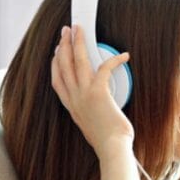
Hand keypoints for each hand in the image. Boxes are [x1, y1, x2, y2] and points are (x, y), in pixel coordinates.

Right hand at [50, 24, 134, 158]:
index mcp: (72, 107)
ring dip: (77, 43)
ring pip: (77, 62)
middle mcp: (74, 99)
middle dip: (64, 45)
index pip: (57, 81)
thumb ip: (92, 113)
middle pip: (63, 66)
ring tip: (78, 29)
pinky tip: (123, 55)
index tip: (56, 51)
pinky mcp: (98, 93)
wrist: (112, 149)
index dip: (55, 64)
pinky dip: (114, 60)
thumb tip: (99, 108)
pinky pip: (104, 69)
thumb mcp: (93, 125)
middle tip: (66, 31)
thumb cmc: (108, 141)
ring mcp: (83, 95)